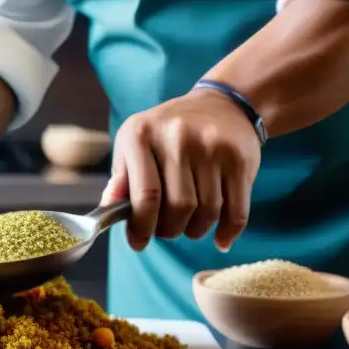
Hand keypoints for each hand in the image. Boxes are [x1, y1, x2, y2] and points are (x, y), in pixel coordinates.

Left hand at [100, 89, 261, 252]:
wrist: (220, 105)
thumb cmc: (165, 133)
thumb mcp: (133, 144)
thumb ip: (121, 179)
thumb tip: (108, 211)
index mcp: (141, 135)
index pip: (144, 195)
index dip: (141, 226)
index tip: (138, 243)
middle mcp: (177, 138)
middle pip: (178, 208)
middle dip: (169, 230)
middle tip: (167, 229)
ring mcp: (212, 147)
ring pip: (207, 212)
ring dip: (196, 230)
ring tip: (189, 225)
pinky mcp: (241, 159)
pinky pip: (237, 211)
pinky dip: (227, 232)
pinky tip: (220, 238)